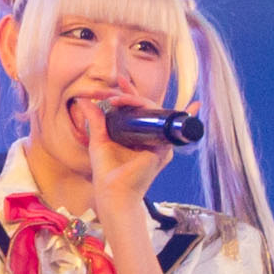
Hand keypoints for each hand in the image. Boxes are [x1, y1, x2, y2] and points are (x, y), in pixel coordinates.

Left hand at [65, 87, 155, 229]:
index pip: (138, 111)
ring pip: (156, 113)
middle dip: (133, 94)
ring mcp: (160, 144)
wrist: (112, 192)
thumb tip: (84, 100)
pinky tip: (189, 105)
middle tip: (118, 85)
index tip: (119, 81)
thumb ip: (95, 120)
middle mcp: (152, 139)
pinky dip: (162, 112)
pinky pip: (166, 125)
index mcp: (139, 137)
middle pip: (148, 109)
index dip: (129, 94)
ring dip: (139, 100)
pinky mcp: (163, 149)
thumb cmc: (106, 172)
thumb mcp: (99, 140)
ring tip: (120, 96)